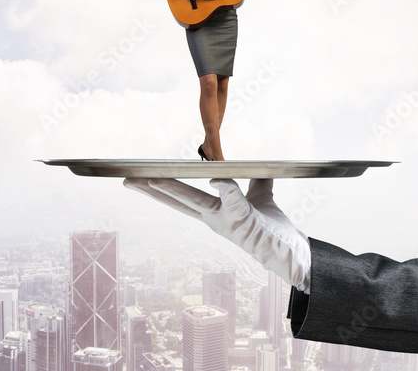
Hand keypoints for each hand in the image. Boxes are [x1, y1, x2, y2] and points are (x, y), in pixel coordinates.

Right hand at [123, 178, 310, 291]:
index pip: (180, 196)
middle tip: (128, 180)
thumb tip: (256, 165)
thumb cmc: (271, 227)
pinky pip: (233, 200)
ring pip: (195, 201)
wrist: (290, 251)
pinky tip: (215, 179)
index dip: (161, 186)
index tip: (141, 177)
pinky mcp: (243, 220)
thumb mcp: (261, 197)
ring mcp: (225, 220)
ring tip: (153, 180)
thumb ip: (254, 181)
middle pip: (176, 201)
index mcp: (212, 211)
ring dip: (174, 190)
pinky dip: (225, 189)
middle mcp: (213, 217)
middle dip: (151, 190)